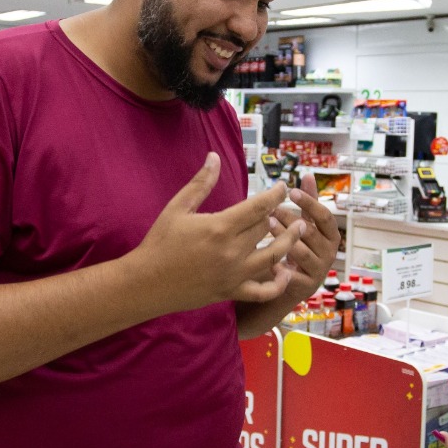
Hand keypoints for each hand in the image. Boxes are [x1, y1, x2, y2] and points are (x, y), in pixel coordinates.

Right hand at [129, 152, 300, 310]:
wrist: (147, 283)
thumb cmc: (160, 242)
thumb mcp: (178, 207)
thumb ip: (201, 183)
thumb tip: (214, 156)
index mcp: (220, 227)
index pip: (260, 206)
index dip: (276, 194)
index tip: (283, 187)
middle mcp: (232, 251)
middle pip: (267, 228)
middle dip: (279, 215)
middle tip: (286, 207)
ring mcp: (234, 274)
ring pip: (274, 257)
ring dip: (290, 242)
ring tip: (300, 229)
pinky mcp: (232, 292)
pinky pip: (263, 291)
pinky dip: (278, 283)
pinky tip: (284, 270)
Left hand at [269, 173, 341, 304]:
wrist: (292, 285)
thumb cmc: (300, 248)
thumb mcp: (305, 225)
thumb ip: (309, 203)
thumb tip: (309, 174)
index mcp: (331, 236)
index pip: (324, 216)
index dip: (309, 202)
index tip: (291, 191)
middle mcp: (329, 253)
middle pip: (310, 232)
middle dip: (290, 219)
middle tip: (272, 209)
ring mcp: (318, 271)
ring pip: (301, 252)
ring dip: (284, 238)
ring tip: (267, 226)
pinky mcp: (306, 287)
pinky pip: (293, 276)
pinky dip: (280, 267)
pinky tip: (267, 258)